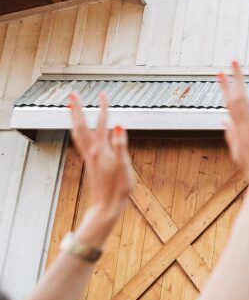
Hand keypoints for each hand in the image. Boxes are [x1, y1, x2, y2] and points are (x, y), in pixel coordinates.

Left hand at [68, 92, 135, 236]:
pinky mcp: (90, 161)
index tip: (103, 93)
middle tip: (72, 94)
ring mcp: (89, 156)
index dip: (103, 108)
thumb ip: (121, 144)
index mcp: (101, 150)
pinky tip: (80, 130)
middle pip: (81, 125)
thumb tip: (118, 124)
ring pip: (78, 133)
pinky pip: (80, 141)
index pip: (102, 123)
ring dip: (75, 118)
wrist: (106, 205)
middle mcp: (92, 151)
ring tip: (73, 107)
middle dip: (77, 109)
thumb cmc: (118, 187)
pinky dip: (78, 130)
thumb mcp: (124, 165)